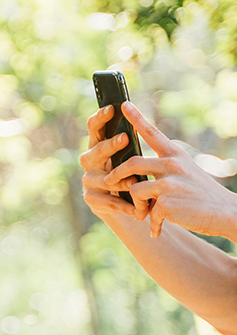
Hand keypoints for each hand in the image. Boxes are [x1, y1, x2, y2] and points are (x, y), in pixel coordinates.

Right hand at [80, 104, 138, 217]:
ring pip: (101, 178)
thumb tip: (141, 125)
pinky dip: (122, 204)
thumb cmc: (132, 172)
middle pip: (96, 150)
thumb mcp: (131, 155)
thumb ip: (131, 143)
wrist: (127, 204)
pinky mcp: (92, 198)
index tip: (112, 108)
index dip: (100, 118)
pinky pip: (107, 200)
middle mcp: (90, 160)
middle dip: (110, 145)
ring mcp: (88, 180)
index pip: (95, 128)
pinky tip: (136, 207)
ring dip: (118, 179)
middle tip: (125, 138)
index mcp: (98, 144)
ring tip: (134, 181)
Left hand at [105, 102, 236, 238]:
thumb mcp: (186, 172)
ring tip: (142, 213)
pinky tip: (157, 230)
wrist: (226, 213)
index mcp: (176, 155)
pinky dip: (151, 223)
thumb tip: (135, 172)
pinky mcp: (167, 203)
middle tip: (109, 181)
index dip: (136, 118)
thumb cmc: (202, 194)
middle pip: (131, 163)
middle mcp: (172, 165)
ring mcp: (170, 183)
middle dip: (116, 174)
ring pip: (134, 189)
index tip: (123, 104)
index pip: (152, 132)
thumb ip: (163, 168)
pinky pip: (147, 212)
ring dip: (135, 205)